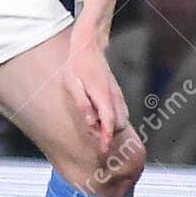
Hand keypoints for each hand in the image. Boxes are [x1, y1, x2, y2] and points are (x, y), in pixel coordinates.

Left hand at [63, 38, 127, 154]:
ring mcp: (117, 95)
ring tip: (98, 132)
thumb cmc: (78, 65)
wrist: (90, 47)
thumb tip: (89, 122)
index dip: (106, 137)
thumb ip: (82, 104)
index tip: (103, 150)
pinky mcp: (117, 93)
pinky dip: (115, 121)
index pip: (109, 122)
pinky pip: (121, 112)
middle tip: (96, 140)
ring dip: (113, 128)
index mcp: (102, 96)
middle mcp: (114, 97)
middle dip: (110, 135)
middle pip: (119, 124)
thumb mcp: (73, 84)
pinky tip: (103, 121)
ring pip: (122, 119)